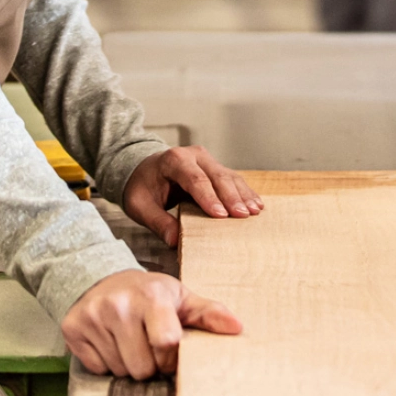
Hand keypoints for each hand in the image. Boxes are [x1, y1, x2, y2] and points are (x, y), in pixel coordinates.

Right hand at [62, 269, 241, 378]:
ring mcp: (93, 316)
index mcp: (151, 296)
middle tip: (145, 342)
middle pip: (142, 368)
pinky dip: (105, 361)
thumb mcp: (179, 297)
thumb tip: (237, 327)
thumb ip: (208, 313)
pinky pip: (96, 368)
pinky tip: (108, 340)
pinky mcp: (73, 328)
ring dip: (126, 363)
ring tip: (127, 340)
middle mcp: (119, 305)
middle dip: (148, 363)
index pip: (166, 345)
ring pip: (119, 371)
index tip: (168, 346)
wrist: (100, 277)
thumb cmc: (147, 293)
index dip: (170, 356)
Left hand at [122, 145, 262, 248]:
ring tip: (255, 211)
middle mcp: (193, 155)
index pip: (194, 179)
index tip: (220, 215)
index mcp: (173, 160)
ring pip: (229, 176)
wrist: (143, 169)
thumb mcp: (140, 206)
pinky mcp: (215, 168)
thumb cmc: (142, 187)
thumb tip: (174, 240)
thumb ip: (157, 221)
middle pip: (217, 176)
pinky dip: (245, 192)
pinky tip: (256, 204)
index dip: (209, 197)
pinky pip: (233, 179)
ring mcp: (207, 160)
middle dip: (231, 196)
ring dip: (243, 194)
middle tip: (243, 216)